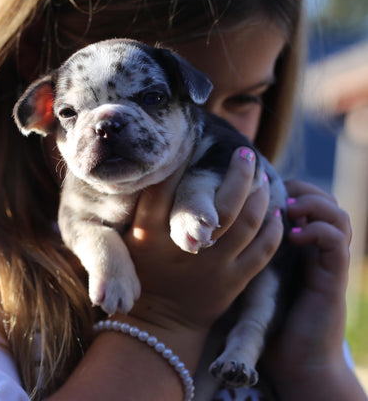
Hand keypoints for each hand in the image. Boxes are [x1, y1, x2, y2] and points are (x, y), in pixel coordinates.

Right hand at [123, 147, 283, 331]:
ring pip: (249, 222)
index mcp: (153, 236)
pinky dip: (273, 227)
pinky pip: (264, 250)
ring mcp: (214, 266)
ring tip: (263, 178)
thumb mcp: (129, 243)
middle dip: (240, 172)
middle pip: (224, 201)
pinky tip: (274, 212)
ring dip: (260, 195)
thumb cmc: (144, 275)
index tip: (199, 141)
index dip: (187, 161)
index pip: (170, 188)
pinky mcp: (234, 282)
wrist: (160, 324)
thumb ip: (142, 210)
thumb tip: (159, 168)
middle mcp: (187, 247)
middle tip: (246, 154)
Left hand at [262, 180, 365, 398]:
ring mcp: (328, 263)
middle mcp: (317, 251)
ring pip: (338, 217)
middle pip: (327, 203)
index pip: (308, 203)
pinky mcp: (333, 279)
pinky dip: (319, 230)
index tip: (266, 188)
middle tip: (282, 193)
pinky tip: (296, 235)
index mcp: (300, 247)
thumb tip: (212, 230)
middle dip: (306, 189)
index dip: (292, 188)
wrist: (295, 362)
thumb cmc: (268, 321)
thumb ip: (245, 253)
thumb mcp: (253, 277)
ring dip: (315, 205)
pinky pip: (337, 243)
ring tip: (290, 210)